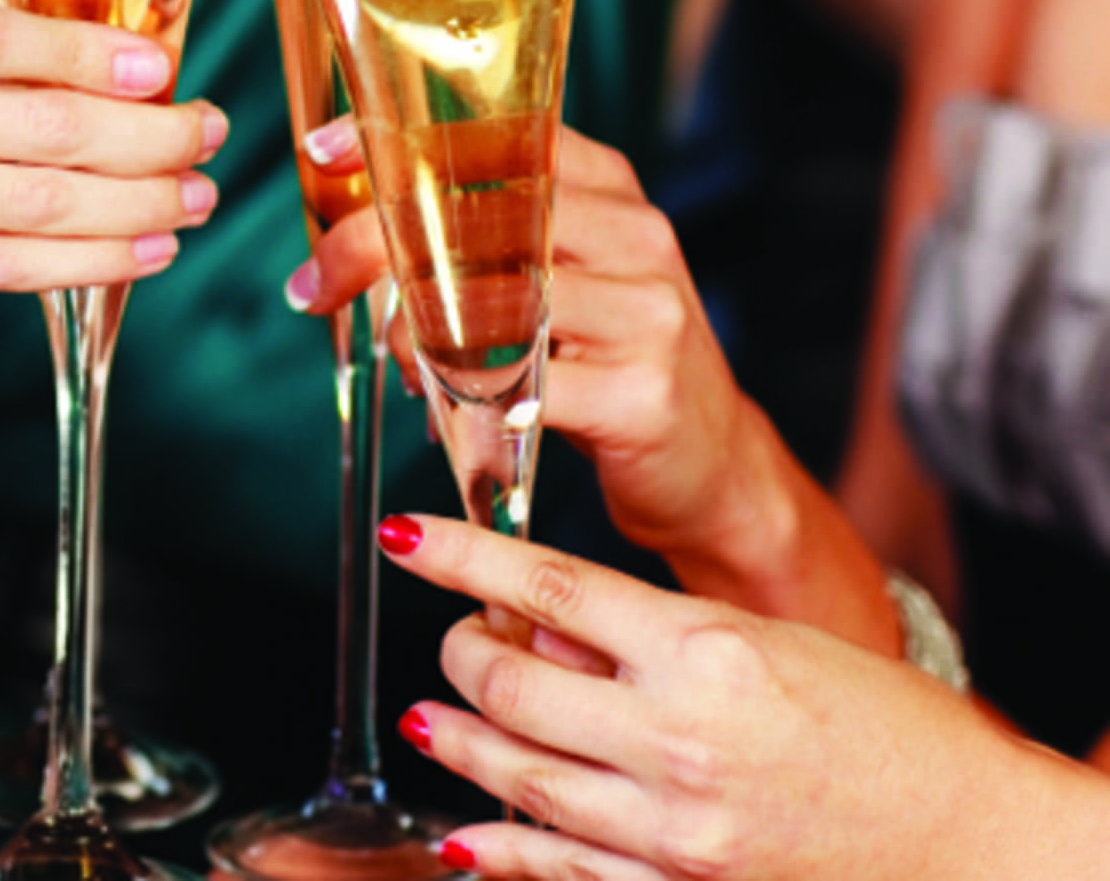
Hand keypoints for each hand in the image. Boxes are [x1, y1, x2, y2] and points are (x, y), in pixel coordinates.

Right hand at [0, 0, 225, 347]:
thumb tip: (103, 60)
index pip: (10, 34)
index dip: (105, 56)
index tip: (170, 68)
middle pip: (48, 122)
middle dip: (151, 134)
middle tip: (210, 132)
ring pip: (41, 200)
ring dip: (140, 203)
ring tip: (197, 197)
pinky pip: (5, 266)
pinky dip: (89, 262)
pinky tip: (144, 251)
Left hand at [292, 123, 761, 565]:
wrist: (714, 467)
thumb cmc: (612, 362)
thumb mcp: (567, 277)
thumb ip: (492, 238)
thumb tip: (363, 222)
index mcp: (612, 191)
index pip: (501, 136)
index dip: (403, 139)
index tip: (326, 150)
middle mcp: (635, 236)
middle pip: (481, 214)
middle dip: (375, 241)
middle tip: (315, 279)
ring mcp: (645, 314)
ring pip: (490, 299)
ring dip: (405, 328)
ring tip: (382, 347)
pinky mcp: (641, 395)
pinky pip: (519, 388)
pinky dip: (455, 397)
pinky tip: (434, 404)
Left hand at [382, 514, 1053, 880]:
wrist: (969, 839)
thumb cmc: (880, 721)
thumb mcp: (763, 639)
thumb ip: (652, 632)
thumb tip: (549, 617)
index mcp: (702, 648)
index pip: (549, 584)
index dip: (464, 554)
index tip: (410, 534)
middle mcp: (676, 736)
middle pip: (517, 681)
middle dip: (460, 648)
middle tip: (445, 632)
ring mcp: (674, 829)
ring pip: (523, 776)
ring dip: (460, 740)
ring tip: (422, 714)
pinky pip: (564, 872)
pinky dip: (503, 852)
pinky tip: (461, 834)